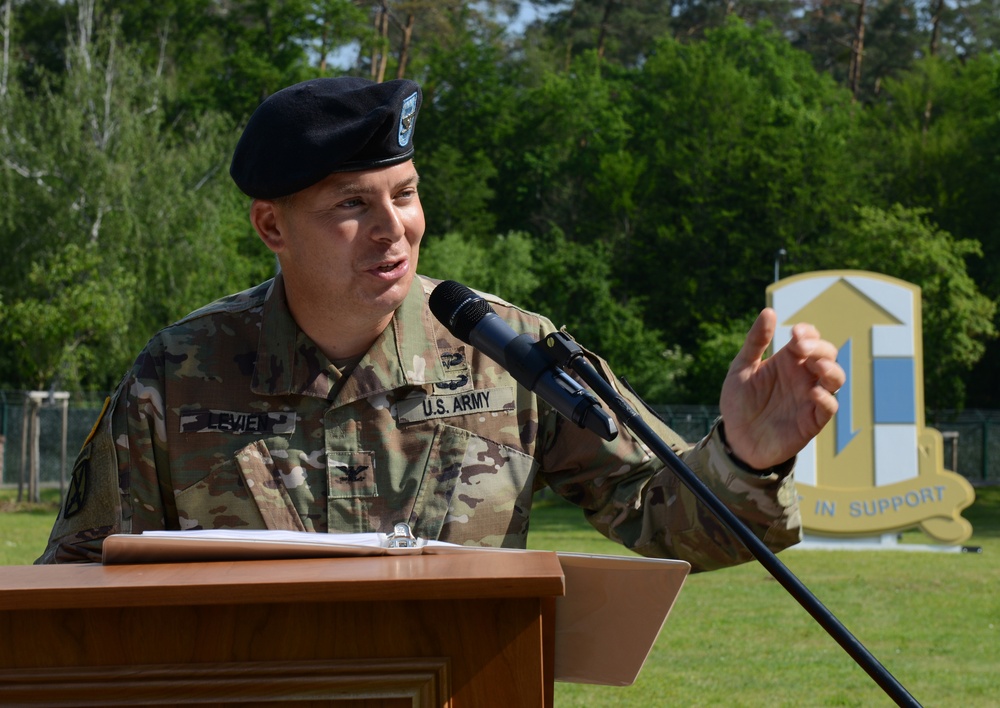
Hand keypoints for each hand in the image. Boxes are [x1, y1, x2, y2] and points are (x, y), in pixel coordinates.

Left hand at [719, 308, 844, 469]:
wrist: (735, 438)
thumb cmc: (739, 402)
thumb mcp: (741, 368)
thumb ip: (756, 342)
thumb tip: (769, 312)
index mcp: (788, 361)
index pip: (809, 339)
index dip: (808, 332)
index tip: (795, 333)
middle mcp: (803, 377)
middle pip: (827, 355)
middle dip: (819, 347)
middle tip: (801, 346)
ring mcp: (809, 398)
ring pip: (835, 379)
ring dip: (830, 369)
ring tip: (815, 364)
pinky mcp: (811, 421)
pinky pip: (829, 407)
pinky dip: (825, 399)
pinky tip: (812, 393)